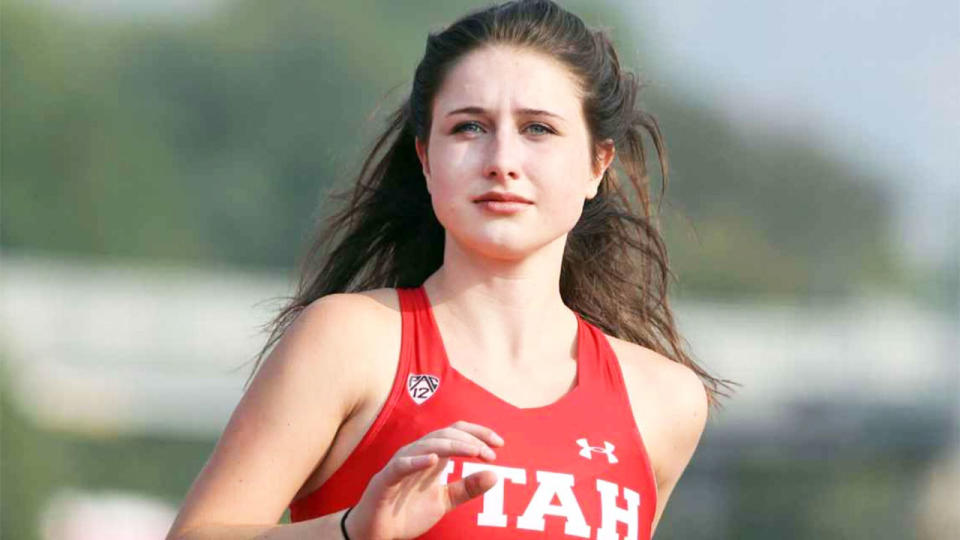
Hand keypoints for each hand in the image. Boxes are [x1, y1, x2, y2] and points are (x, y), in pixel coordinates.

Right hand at [345, 420, 504, 539]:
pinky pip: (401, 465)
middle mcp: (416, 454)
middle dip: (471, 441)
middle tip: (490, 454)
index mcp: (431, 456)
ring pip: (428, 444)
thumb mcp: (444, 501)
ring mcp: (401, 465)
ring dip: (454, 446)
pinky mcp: (386, 480)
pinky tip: (432, 460)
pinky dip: (416, 460)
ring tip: (473, 452)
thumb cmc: (406, 512)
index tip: (499, 443)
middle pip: (446, 434)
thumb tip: (496, 474)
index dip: (478, 432)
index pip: (456, 432)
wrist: (376, 532)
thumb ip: (467, 488)